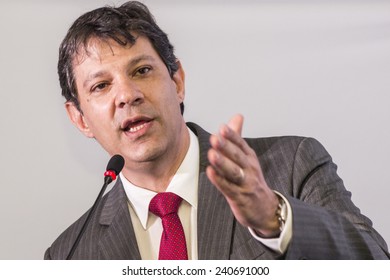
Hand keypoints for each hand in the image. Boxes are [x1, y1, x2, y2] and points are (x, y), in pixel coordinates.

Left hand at [206, 114, 279, 236]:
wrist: (265, 209)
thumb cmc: (251, 180)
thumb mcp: (247, 157)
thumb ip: (237, 137)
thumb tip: (237, 116)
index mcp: (249, 157)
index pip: (240, 144)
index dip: (232, 136)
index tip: (222, 127)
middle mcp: (249, 169)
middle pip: (237, 156)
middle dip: (226, 147)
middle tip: (215, 138)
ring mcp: (245, 183)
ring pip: (233, 172)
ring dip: (222, 163)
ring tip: (212, 154)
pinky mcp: (240, 198)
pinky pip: (229, 188)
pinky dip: (219, 181)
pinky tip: (210, 173)